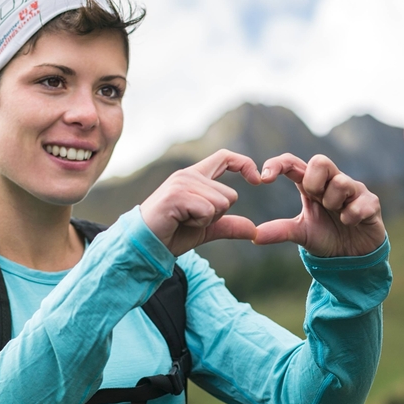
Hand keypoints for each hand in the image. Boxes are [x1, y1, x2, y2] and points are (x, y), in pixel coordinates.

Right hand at [140, 150, 261, 255]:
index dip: (244, 164)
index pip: (225, 157)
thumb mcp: (206, 229)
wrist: (145, 245)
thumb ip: (229, 225)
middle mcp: (188, 175)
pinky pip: (208, 211)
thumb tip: (254, 230)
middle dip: (218, 215)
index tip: (258, 179)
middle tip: (192, 220)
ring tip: (183, 220)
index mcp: (195, 177)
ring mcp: (181, 183)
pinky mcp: (176, 195)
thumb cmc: (172, 234)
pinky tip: (179, 222)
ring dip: (207, 221)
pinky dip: (198, 223)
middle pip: (230, 195)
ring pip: (221, 204)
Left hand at [253, 154, 385, 257]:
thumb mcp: (301, 234)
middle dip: (314, 181)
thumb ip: (281, 231)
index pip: (293, 163)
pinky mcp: (371, 202)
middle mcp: (332, 182)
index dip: (278, 164)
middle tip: (315, 199)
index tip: (264, 179)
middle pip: (320, 161)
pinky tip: (350, 223)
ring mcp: (354, 190)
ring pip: (341, 182)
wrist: (353, 258)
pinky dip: (351, 216)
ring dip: (334, 203)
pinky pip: (360, 202)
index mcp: (311, 185)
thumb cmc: (327, 238)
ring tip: (337, 216)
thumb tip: (254, 236)